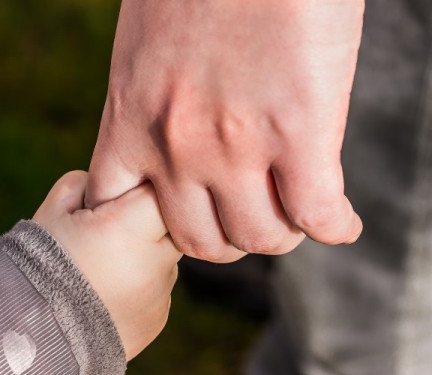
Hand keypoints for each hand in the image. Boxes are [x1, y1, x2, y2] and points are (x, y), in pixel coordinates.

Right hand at [33, 171, 180, 360]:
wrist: (33, 333)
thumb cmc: (38, 264)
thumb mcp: (53, 212)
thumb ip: (86, 184)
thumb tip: (108, 183)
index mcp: (128, 229)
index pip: (158, 191)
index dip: (138, 189)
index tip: (118, 198)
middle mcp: (154, 262)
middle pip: (171, 224)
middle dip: (146, 220)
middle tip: (112, 230)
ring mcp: (159, 293)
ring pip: (166, 257)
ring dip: (145, 254)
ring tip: (104, 266)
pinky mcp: (158, 317)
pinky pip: (158, 287)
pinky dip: (140, 283)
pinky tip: (107, 290)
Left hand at [86, 0, 363, 261]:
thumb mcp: (143, 52)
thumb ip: (150, 104)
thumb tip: (174, 138)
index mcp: (131, 120)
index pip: (117, 211)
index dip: (147, 227)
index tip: (176, 215)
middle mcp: (175, 146)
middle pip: (198, 240)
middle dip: (226, 236)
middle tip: (248, 215)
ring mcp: (235, 145)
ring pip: (258, 238)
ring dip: (279, 233)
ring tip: (294, 214)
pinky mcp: (298, 131)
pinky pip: (316, 214)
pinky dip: (333, 227)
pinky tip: (340, 220)